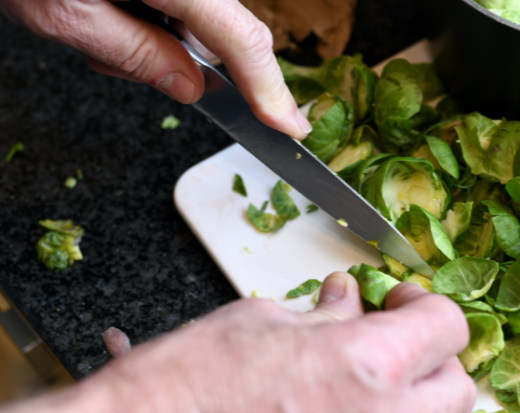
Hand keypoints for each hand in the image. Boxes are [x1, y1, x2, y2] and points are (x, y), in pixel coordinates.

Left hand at [0, 0, 311, 138]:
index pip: (239, 38)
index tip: (289, 126)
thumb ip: (136, 54)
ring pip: (196, 17)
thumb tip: (191, 88)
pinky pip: (179, 0)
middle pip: (221, 28)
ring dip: (155, 38)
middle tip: (110, 58)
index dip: (269, 88)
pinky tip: (104, 9)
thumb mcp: (64, 13)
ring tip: (93, 27)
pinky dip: (147, 17)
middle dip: (184, 60)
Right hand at [0, 273, 475, 412]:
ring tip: (368, 382)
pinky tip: (342, 410)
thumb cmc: (188, 383)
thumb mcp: (262, 322)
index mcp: (368, 363)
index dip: (426, 306)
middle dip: (435, 361)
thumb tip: (351, 299)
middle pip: (459, 388)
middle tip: (395, 343)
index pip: (449, 326)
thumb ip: (325, 314)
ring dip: (414, 400)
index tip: (401, 303)